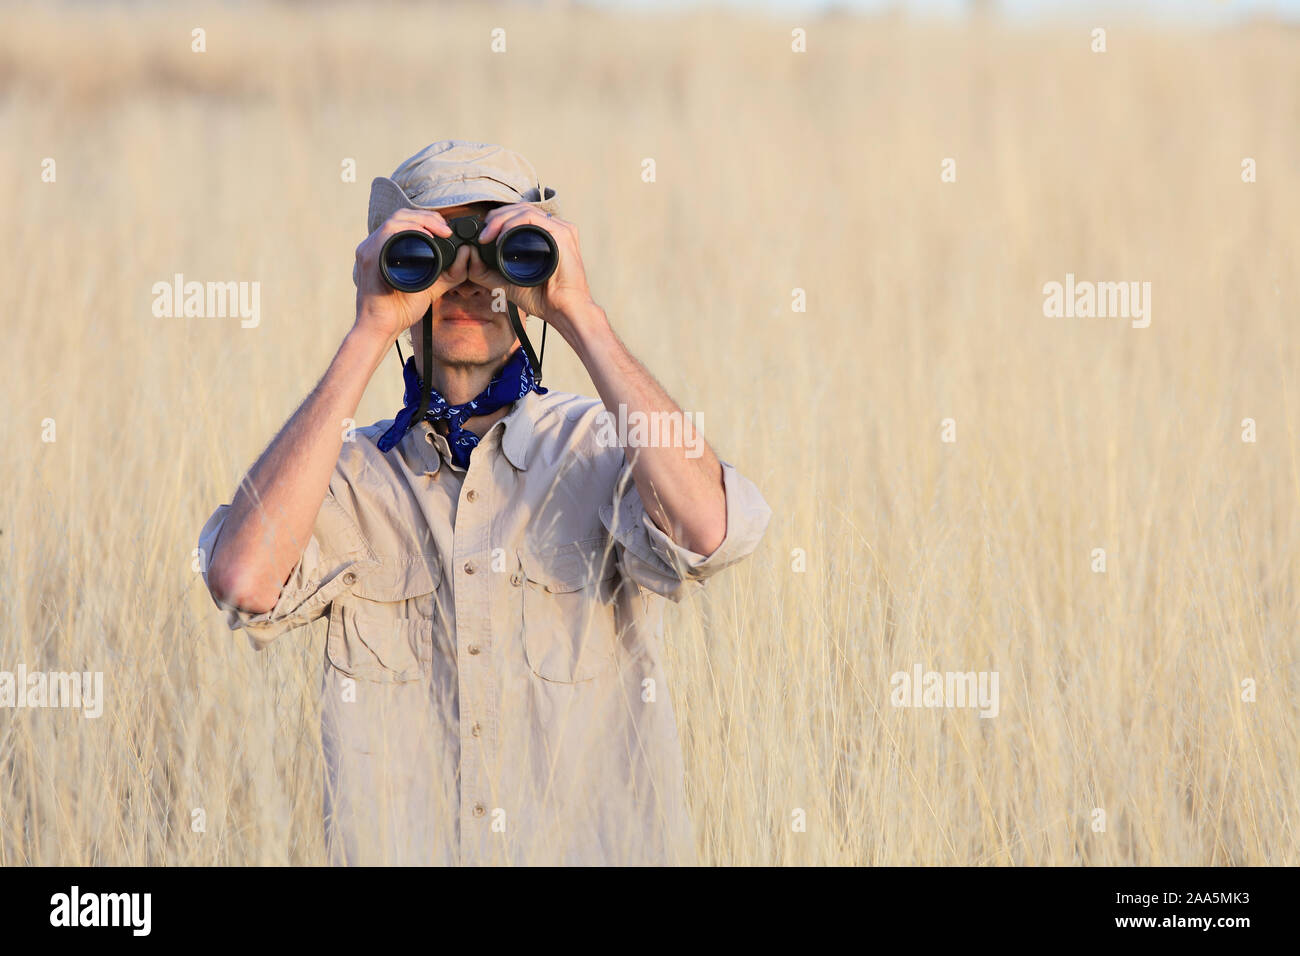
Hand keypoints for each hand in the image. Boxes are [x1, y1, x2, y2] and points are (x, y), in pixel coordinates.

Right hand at [352, 209, 473, 343]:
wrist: (381, 326)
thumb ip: (449, 273)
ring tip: (439, 231)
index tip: (447, 229)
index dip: (428, 219)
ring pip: (395, 220)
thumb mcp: (431, 286)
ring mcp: (369, 249)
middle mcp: (375, 245)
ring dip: (420, 221)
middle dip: (427, 217)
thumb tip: (467, 256)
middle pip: (401, 215)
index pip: (406, 221)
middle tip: (446, 229)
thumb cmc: (400, 309)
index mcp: (387, 248)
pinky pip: (387, 233)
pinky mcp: (369, 257)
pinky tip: (424, 236)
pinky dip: (407, 230)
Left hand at [468, 205, 601, 342]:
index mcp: (545, 235)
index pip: (519, 215)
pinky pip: (532, 219)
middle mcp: (554, 228)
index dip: (498, 219)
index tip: (482, 235)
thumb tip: (470, 257)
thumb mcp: (506, 282)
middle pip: (519, 208)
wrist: (563, 310)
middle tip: (482, 235)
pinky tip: (501, 239)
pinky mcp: (562, 234)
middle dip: (495, 218)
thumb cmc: (543, 298)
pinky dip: (512, 225)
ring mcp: (560, 229)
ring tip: (487, 236)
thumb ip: (487, 271)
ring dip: (501, 220)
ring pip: (524, 210)